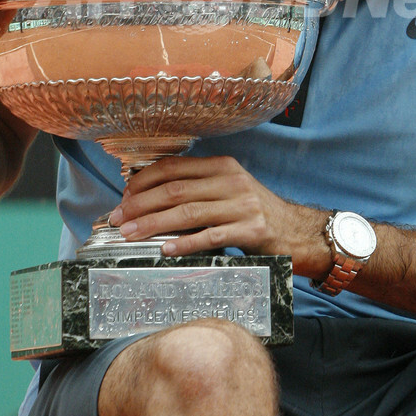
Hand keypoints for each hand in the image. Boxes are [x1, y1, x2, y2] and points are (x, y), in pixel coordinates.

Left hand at [109, 155, 301, 258]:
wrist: (296, 231)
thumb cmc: (254, 212)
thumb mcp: (229, 189)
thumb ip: (198, 188)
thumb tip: (151, 197)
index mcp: (222, 165)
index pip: (174, 167)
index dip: (144, 181)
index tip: (124, 196)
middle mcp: (232, 181)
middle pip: (176, 190)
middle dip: (141, 204)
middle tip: (118, 219)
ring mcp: (243, 205)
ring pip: (188, 213)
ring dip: (154, 224)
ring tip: (131, 234)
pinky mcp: (251, 230)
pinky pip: (211, 237)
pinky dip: (185, 243)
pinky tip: (166, 250)